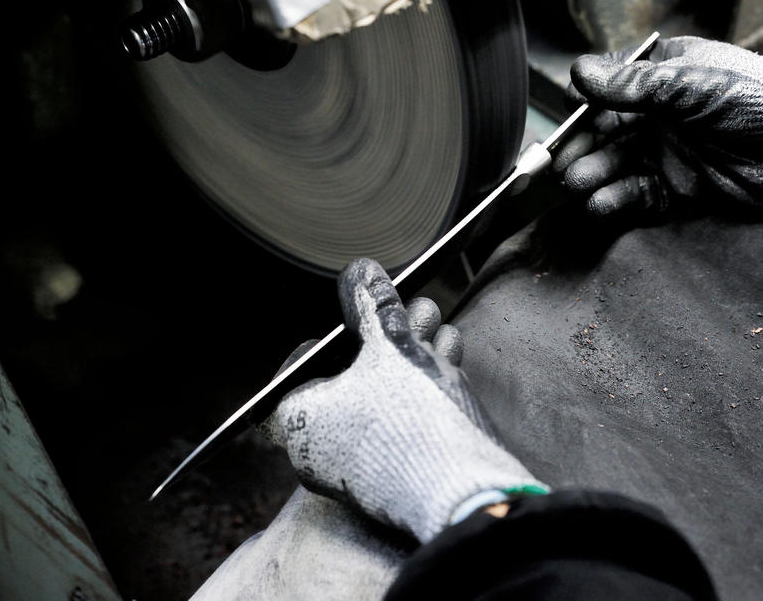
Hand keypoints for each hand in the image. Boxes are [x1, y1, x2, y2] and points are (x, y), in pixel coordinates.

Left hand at [260, 258, 545, 542]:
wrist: (462, 491)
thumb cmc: (412, 422)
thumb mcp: (390, 345)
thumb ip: (371, 304)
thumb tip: (360, 272)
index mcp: (300, 419)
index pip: (302, 364)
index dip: (334, 333)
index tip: (356, 314)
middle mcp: (321, 449)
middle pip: (350, 375)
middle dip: (387, 334)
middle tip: (412, 309)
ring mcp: (359, 467)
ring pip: (381, 394)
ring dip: (410, 353)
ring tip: (434, 322)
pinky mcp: (396, 475)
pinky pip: (400, 420)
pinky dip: (420, 387)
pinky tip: (446, 353)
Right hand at [558, 36, 762, 215]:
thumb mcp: (692, 86)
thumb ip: (633, 85)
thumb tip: (579, 74)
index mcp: (663, 78)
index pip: (608, 91)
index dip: (583, 108)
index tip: (566, 123)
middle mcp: (661, 116)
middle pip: (605, 134)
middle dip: (582, 149)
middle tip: (563, 164)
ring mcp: (669, 153)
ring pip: (616, 166)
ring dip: (594, 175)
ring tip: (580, 183)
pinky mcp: (679, 190)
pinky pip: (637, 197)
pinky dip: (616, 202)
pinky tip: (601, 204)